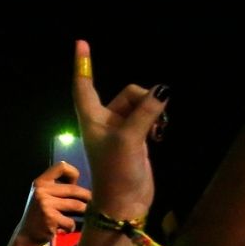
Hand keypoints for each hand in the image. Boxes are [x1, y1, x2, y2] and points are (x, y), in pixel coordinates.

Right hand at [15, 162, 90, 242]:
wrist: (27, 235)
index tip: (74, 184)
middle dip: (87, 198)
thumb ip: (59, 187)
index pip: (61, 166)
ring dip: (83, 213)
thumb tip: (89, 185)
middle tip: (93, 205)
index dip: (73, 174)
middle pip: (74, 189)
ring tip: (83, 218)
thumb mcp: (44, 196)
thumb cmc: (42, 214)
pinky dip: (72, 227)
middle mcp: (41, 191)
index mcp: (40, 182)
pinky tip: (67, 229)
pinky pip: (71, 222)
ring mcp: (45, 204)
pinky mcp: (50, 219)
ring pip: (76, 205)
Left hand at [72, 41, 162, 221]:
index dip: (83, 64)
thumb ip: (146, 111)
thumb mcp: (130, 138)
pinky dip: (156, 121)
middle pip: (127, 94)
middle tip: (153, 117)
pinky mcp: (136, 140)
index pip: (84, 86)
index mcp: (93, 119)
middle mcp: (105, 122)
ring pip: (142, 105)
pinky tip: (160, 134)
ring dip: (153, 110)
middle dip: (144, 98)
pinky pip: (149, 118)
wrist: (125, 203)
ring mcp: (121, 131)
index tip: (81, 43)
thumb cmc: (117, 172)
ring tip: (158, 130)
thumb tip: (163, 90)